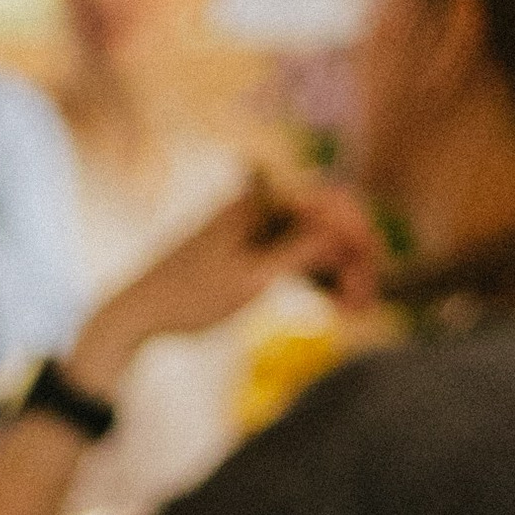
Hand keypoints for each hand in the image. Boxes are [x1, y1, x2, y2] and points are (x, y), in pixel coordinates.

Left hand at [71, 172, 379, 388]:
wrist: (137, 314)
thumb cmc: (187, 298)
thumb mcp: (250, 280)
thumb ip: (300, 254)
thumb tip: (345, 234)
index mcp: (260, 200)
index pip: (328, 203)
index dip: (358, 234)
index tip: (376, 267)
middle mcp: (262, 205)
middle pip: (327, 222)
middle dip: (353, 258)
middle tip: (368, 302)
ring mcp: (258, 227)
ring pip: (316, 243)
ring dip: (339, 272)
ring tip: (355, 311)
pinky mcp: (253, 250)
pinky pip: (298, 257)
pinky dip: (317, 278)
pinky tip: (336, 304)